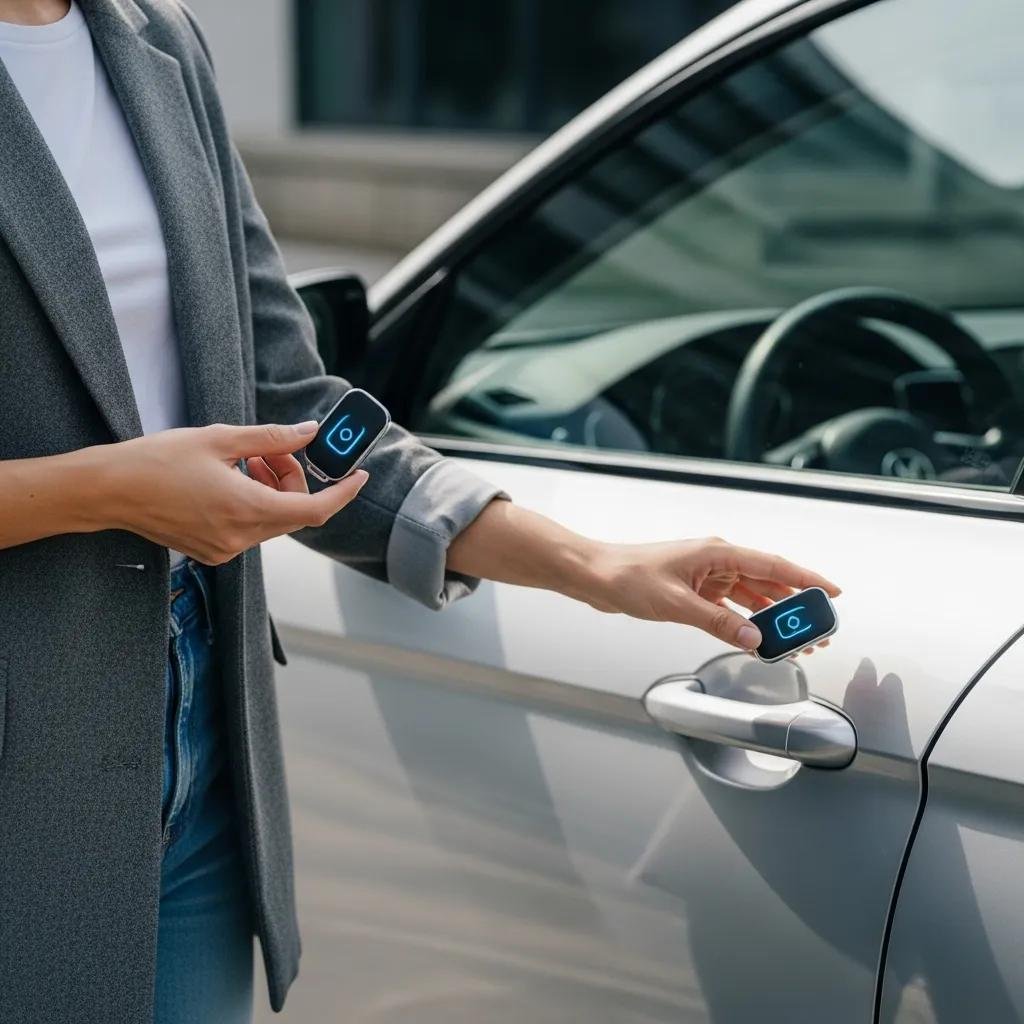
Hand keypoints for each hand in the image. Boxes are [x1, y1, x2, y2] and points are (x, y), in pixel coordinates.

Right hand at [103, 421, 367, 563]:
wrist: (109, 490)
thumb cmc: (157, 461)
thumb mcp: (220, 440)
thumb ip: (271, 439)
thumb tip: (309, 433)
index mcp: (246, 508)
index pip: (314, 510)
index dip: (343, 494)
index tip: (360, 476)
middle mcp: (240, 536)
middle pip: (295, 513)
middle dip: (297, 481)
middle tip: (276, 452)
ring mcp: (226, 549)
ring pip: (273, 520)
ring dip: (274, 491)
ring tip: (249, 460)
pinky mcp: (213, 552)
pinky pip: (251, 529)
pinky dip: (255, 504)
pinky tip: (233, 480)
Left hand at [582, 536, 840, 651]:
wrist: (596, 576)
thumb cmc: (627, 576)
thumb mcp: (676, 603)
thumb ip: (717, 622)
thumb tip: (753, 636)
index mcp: (716, 553)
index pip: (773, 565)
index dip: (806, 578)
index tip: (832, 592)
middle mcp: (716, 561)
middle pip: (767, 583)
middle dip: (795, 606)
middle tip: (818, 628)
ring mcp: (706, 576)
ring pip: (751, 597)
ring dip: (772, 617)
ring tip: (795, 638)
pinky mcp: (694, 591)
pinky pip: (730, 607)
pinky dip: (745, 622)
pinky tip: (758, 636)